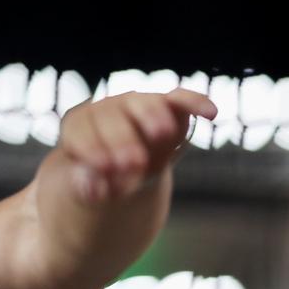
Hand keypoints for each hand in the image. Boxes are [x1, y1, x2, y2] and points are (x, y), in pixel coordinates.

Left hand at [58, 88, 217, 202]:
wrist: (119, 172)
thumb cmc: (98, 181)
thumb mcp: (86, 189)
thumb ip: (87, 188)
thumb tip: (92, 188)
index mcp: (78, 126)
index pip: (81, 131)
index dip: (92, 147)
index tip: (104, 168)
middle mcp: (106, 109)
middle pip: (111, 115)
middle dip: (123, 138)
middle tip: (134, 163)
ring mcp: (137, 105)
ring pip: (144, 103)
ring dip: (153, 115)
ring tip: (161, 134)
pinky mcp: (167, 107)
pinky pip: (180, 99)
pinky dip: (195, 102)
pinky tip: (210, 113)